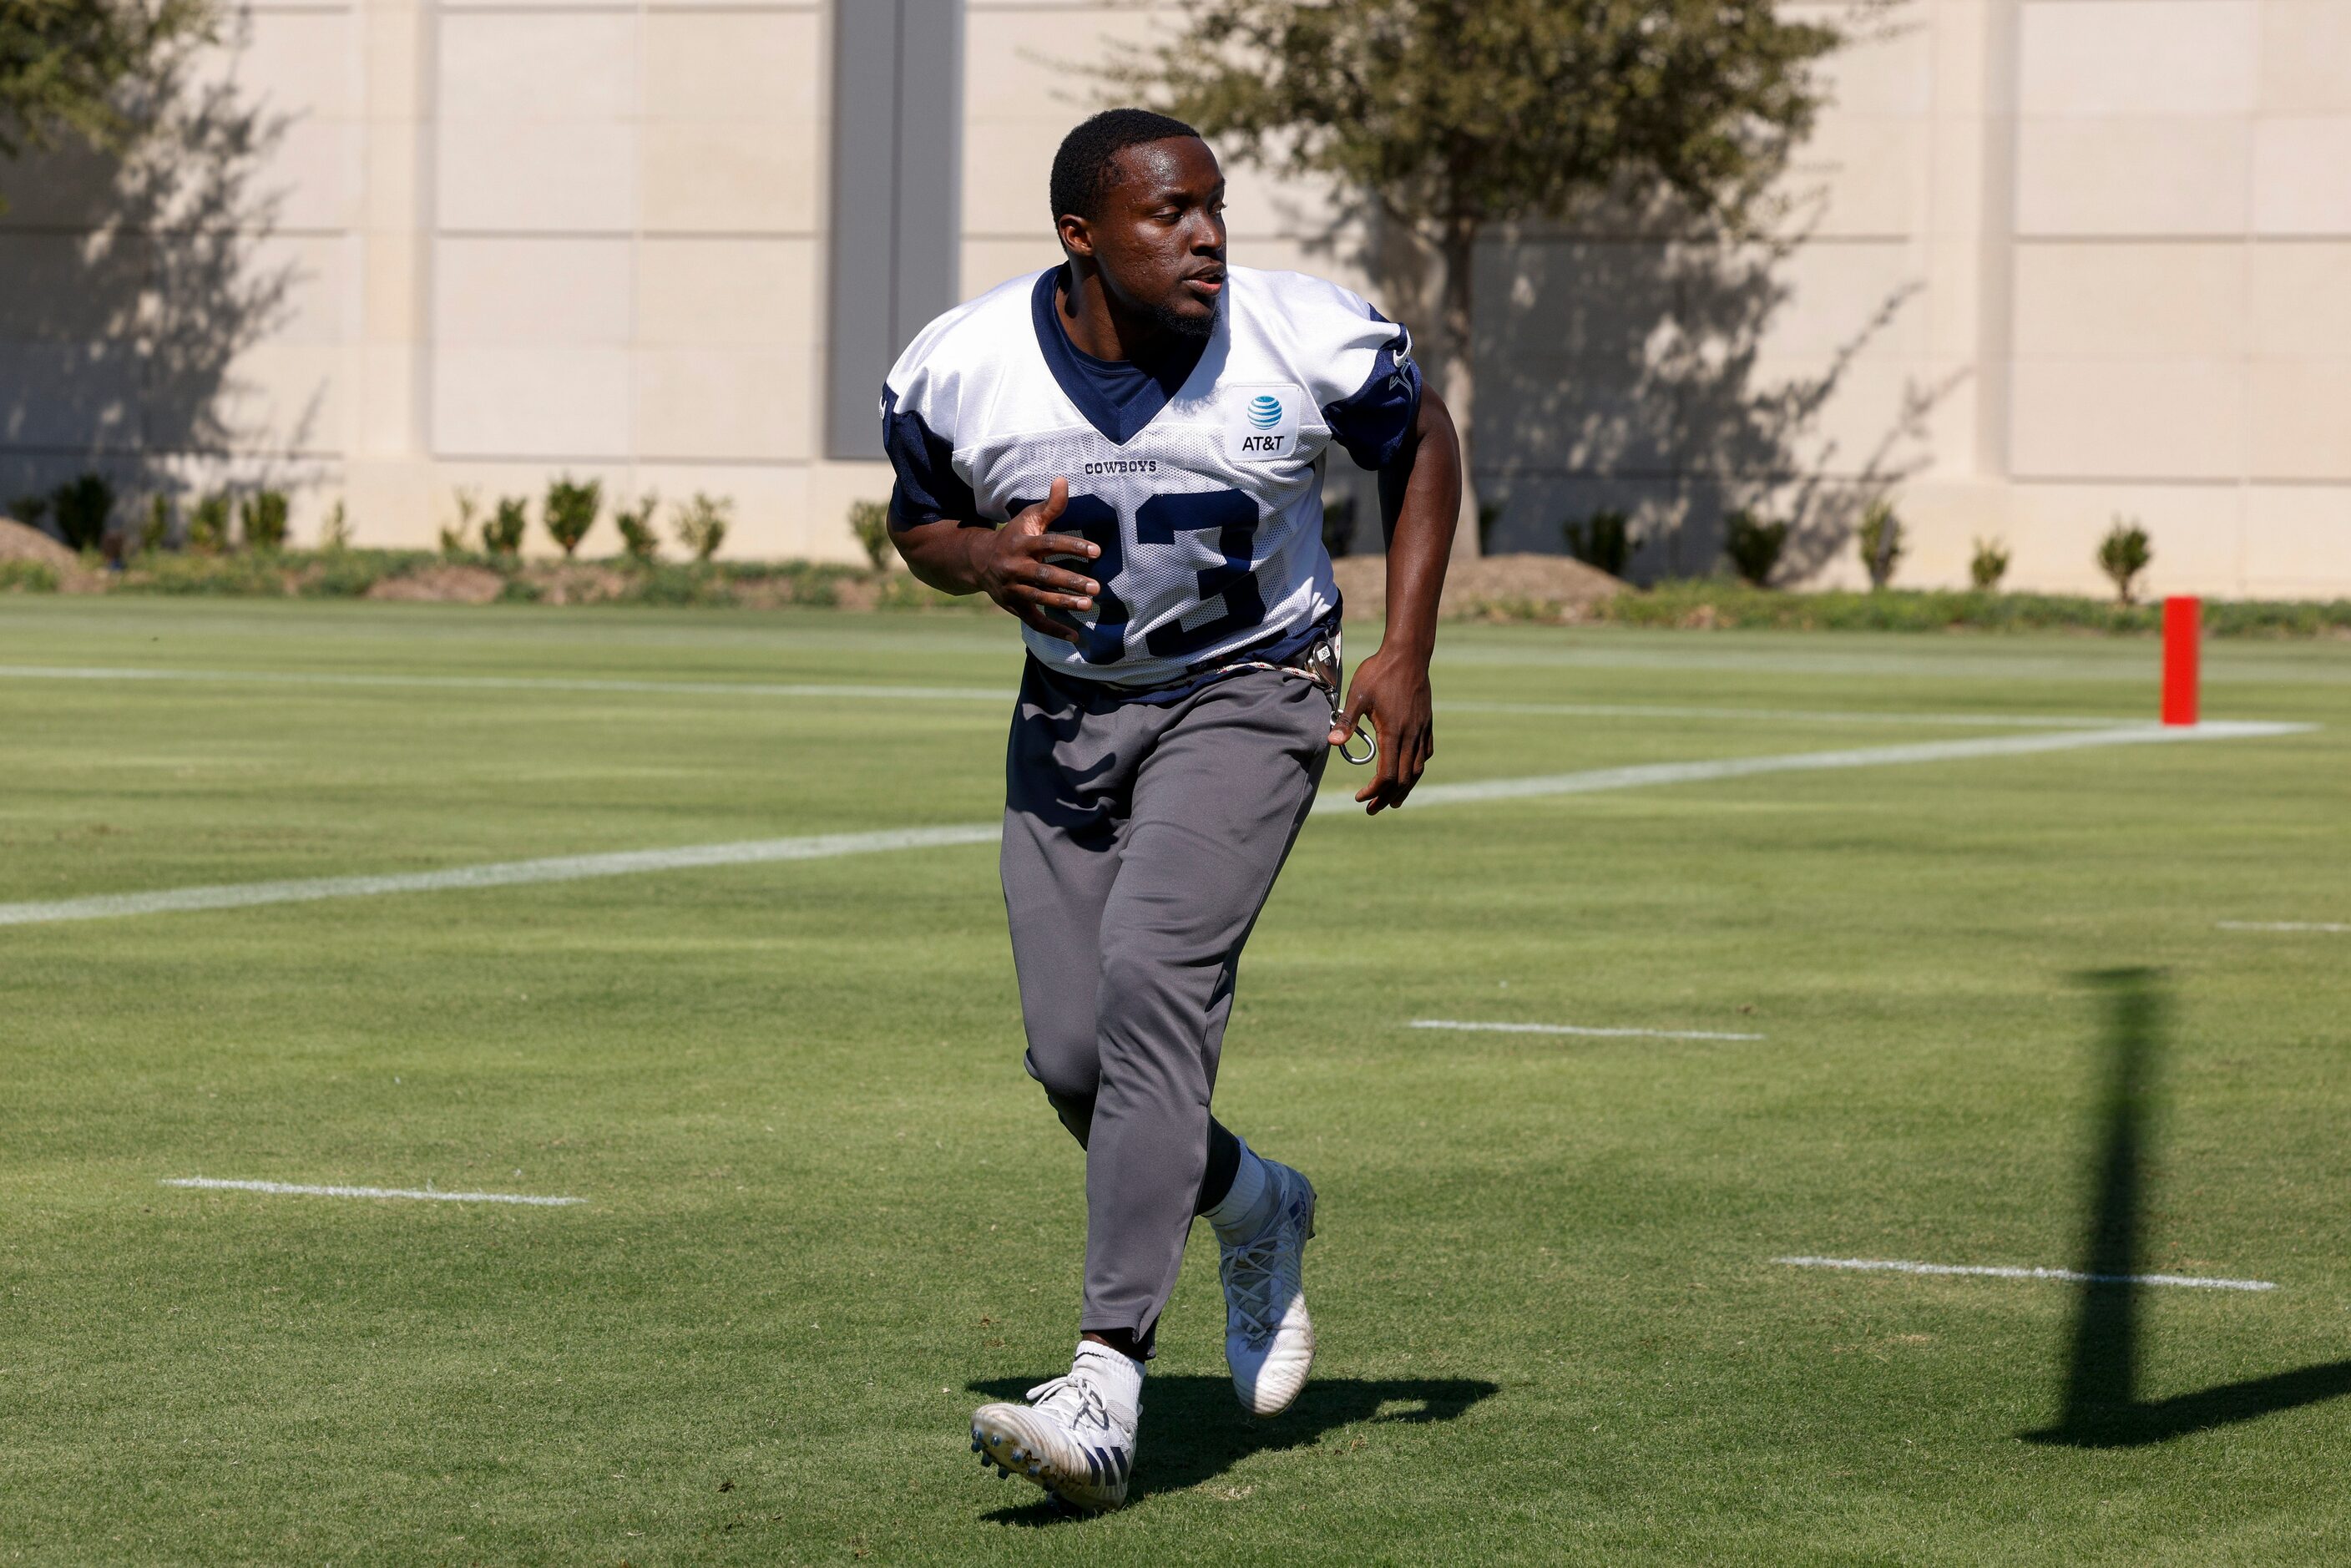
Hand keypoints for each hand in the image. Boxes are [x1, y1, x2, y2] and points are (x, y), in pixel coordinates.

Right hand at [966, 477, 1100, 644]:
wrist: (979, 561)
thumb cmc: (1013, 536)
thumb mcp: (1028, 519)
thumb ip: (1050, 505)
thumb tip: (1063, 480)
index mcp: (1021, 543)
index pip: (1050, 544)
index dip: (1072, 547)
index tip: (1096, 551)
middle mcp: (1015, 567)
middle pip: (1045, 576)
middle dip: (1070, 582)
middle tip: (1095, 587)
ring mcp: (1013, 589)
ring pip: (1040, 598)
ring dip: (1064, 603)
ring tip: (1088, 605)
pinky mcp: (1014, 607)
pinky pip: (1034, 621)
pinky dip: (1053, 630)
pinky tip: (1075, 635)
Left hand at [1331, 645, 1433, 813]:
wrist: (1408, 654)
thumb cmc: (1380, 672)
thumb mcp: (1357, 695)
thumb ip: (1347, 722)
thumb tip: (1331, 743)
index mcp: (1393, 733)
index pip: (1387, 775)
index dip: (1374, 791)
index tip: (1360, 797)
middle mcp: (1411, 736)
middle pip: (1403, 779)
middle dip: (1387, 798)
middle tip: (1373, 809)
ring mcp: (1422, 730)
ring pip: (1417, 769)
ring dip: (1405, 789)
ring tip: (1393, 801)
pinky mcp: (1427, 722)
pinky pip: (1425, 753)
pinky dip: (1416, 768)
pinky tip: (1409, 770)